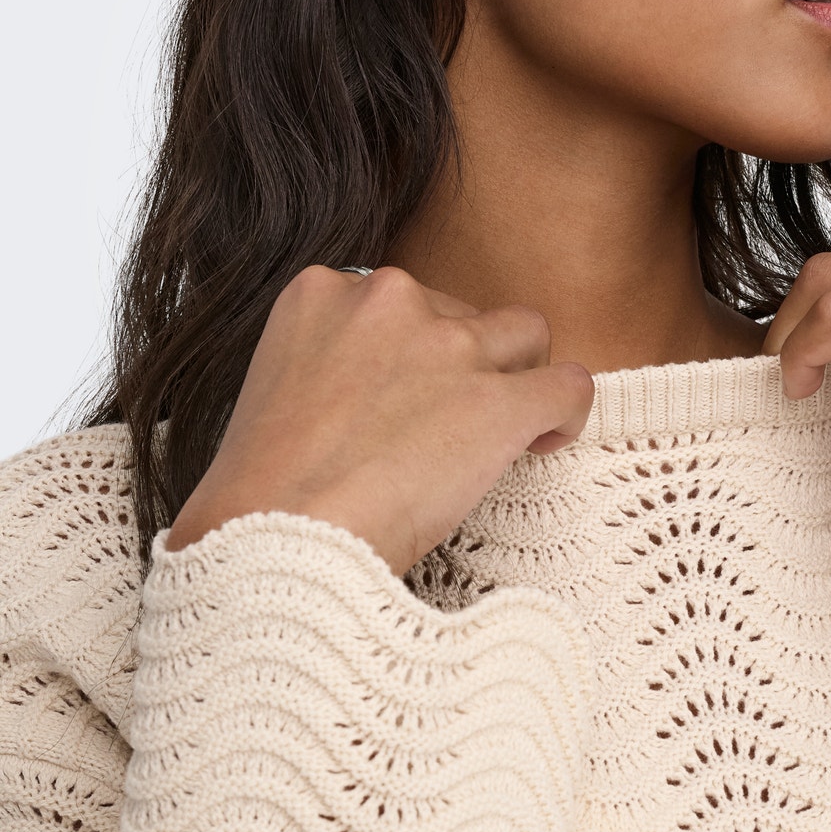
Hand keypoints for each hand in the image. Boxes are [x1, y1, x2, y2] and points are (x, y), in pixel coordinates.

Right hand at [165, 265, 594, 576]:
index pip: (399, 299)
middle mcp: (389, 300)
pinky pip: (568, 385)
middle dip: (461, 362)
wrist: (270, 540)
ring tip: (502, 428)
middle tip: (441, 427)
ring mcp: (448, 346)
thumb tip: (383, 394)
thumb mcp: (278, 391)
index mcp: (324, 291)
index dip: (412, 350)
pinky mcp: (497, 402)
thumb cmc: (261, 497)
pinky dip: (565, 413)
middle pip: (461, 312)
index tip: (405, 398)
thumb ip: (333, 365)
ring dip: (517, 377)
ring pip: (525, 332)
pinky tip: (545, 442)